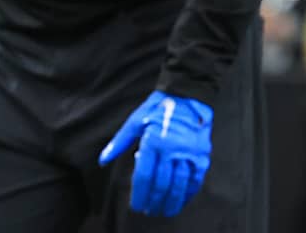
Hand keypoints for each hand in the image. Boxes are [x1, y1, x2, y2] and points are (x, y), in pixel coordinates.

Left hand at [98, 90, 213, 217]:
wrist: (189, 93)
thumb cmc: (160, 107)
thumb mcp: (136, 120)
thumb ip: (119, 142)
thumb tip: (103, 160)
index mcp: (153, 141)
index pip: (145, 176)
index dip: (140, 195)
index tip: (137, 205)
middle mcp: (172, 149)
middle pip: (162, 184)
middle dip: (154, 201)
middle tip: (149, 211)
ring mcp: (188, 152)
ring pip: (180, 184)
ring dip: (171, 201)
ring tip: (165, 210)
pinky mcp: (202, 152)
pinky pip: (196, 177)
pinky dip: (189, 191)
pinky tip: (183, 199)